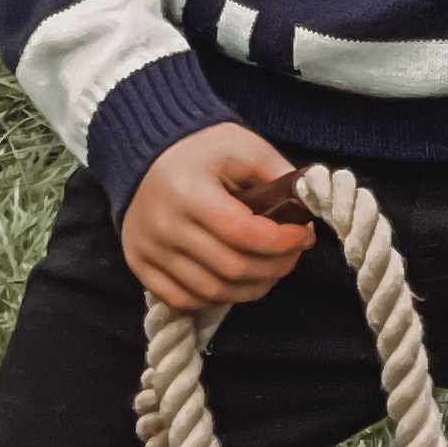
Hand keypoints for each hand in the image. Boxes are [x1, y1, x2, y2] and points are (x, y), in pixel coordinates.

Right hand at [122, 125, 314, 317]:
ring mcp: (148, 249)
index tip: (305, 235)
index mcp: (188, 191)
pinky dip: (215, 299)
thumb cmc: (201, 148)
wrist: (147, 150)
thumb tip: (308, 207)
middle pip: (232, 268)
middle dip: (276, 267)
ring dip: (251, 288)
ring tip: (271, 270)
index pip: (243, 233)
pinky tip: (235, 282)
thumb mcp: (244, 147)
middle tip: (293, 254)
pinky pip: (181, 299)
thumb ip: (278, 174)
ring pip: (211, 291)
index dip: (282, 242)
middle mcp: (163, 225)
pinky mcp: (138, 263)